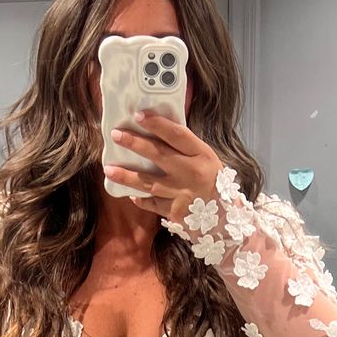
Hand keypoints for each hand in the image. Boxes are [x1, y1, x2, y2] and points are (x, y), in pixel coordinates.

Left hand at [102, 111, 223, 224]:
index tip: (139, 116)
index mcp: (202, 156)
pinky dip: (141, 199)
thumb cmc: (214, 186)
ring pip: (148, 182)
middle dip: (135, 143)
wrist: (227, 221)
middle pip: (158, 155)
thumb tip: (158, 134)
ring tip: (109, 169)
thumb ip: (187, 150)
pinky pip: (152, 204)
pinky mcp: (175, 213)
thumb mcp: (207, 162)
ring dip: (126, 176)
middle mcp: (191, 173)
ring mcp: (182, 195)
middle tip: (116, 135)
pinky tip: (130, 193)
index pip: (177, 134)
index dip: (157, 124)